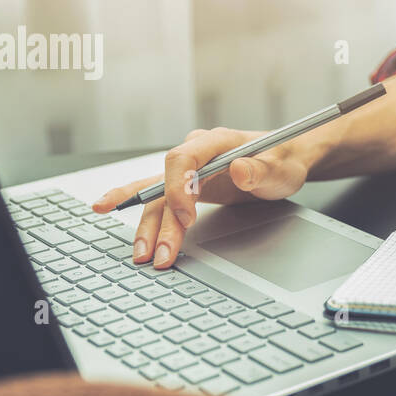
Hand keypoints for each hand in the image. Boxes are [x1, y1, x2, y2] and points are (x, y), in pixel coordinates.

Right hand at [92, 127, 310, 268]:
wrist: (286, 160)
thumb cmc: (282, 160)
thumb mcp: (280, 168)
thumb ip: (260, 169)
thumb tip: (239, 169)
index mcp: (216, 142)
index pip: (182, 160)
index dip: (178, 190)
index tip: (187, 219)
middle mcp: (197, 152)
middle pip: (164, 183)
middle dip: (160, 221)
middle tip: (159, 254)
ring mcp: (190, 169)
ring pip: (158, 195)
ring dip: (148, 225)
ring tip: (142, 254)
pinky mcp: (188, 186)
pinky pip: (158, 195)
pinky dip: (139, 206)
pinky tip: (110, 207)